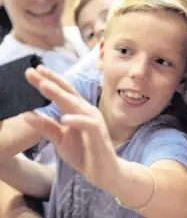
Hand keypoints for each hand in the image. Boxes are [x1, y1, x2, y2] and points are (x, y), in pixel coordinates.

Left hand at [24, 65, 118, 190]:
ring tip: (44, 86)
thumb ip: (46, 127)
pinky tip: (64, 119)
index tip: (33, 71)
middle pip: (67, 93)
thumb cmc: (84, 153)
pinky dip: (76, 120)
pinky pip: (87, 124)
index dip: (49, 81)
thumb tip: (27, 115)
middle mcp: (86, 111)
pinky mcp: (98, 134)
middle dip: (50, 81)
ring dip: (59, 95)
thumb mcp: (60, 139)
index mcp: (78, 111)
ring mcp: (93, 121)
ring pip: (76, 104)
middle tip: (33, 70)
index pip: (62, 93)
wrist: (104, 171)